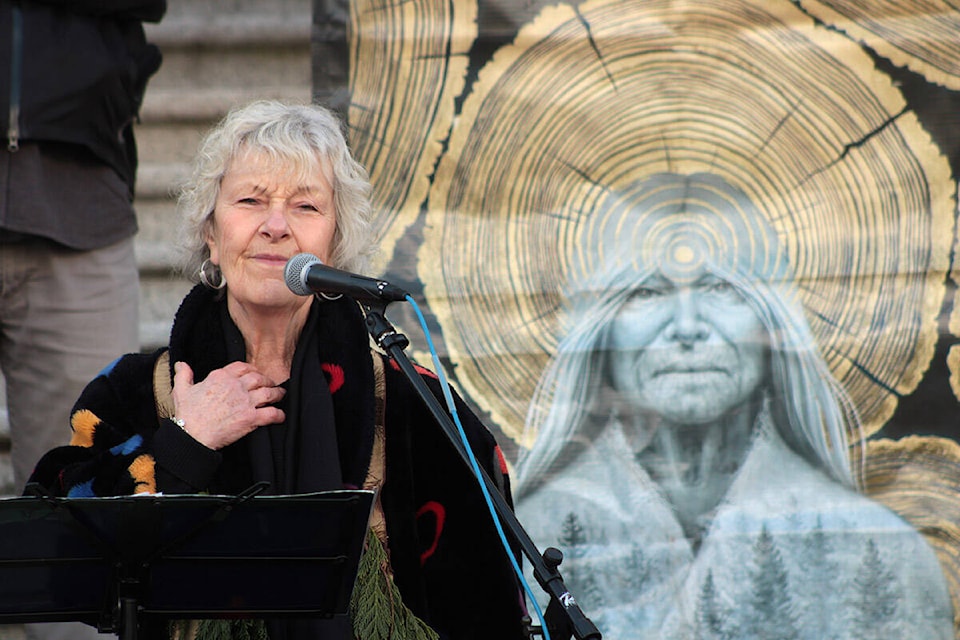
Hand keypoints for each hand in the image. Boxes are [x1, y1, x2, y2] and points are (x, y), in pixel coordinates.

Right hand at [170, 360, 285, 449]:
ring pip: (269, 393)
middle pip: (259, 378)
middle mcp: (235, 386)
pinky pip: (271, 413)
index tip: (255, 374)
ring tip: (280, 395)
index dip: (252, 370)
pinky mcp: (250, 417)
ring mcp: (244, 401)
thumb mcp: (181, 390)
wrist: (191, 435)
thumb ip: (183, 375)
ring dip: (277, 394)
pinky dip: (279, 414)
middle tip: (271, 385)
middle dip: (267, 381)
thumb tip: (181, 364)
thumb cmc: (187, 415)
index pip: (242, 367)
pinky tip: (281, 416)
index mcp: (220, 377)